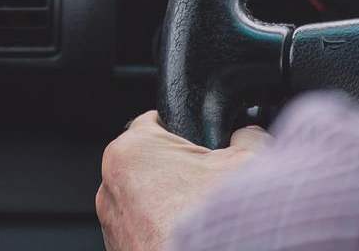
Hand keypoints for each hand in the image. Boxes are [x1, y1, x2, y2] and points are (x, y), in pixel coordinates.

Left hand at [96, 111, 270, 250]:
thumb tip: (247, 133)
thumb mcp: (248, 161)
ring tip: (202, 214)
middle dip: (180, 171)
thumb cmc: (215, 220)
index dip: (186, 130)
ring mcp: (111, 224)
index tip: (204, 144)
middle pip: (151, 163)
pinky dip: (163, 230)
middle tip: (210, 185)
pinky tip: (190, 237)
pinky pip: (143, 228)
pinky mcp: (119, 249)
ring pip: (145, 199)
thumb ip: (245, 136)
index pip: (155, 121)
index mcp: (131, 150)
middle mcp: (110, 186)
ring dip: (171, 204)